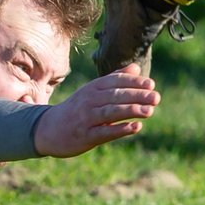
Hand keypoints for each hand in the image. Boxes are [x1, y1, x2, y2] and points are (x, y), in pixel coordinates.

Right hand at [35, 66, 160, 158]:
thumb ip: (114, 79)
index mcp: (92, 88)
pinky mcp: (85, 136)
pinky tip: (135, 128)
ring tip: (149, 111)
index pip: (115, 82)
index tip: (151, 84)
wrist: (47, 129)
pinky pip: (104, 132)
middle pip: (115, 96)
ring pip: (110, 112)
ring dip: (130, 111)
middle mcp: (89, 101)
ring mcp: (86, 118)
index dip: (133, 82)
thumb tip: (136, 68)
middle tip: (156, 97)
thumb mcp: (92, 91)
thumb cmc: (76, 108)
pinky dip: (120, 129)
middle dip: (137, 96)